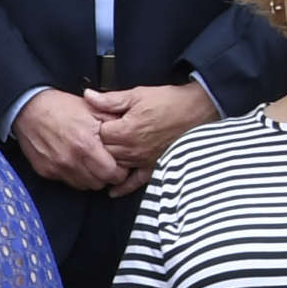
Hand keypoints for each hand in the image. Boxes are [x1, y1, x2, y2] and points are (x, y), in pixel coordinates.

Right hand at [12, 89, 127, 191]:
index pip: (113, 174)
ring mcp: (58, 168)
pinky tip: (75, 162)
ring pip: (84, 186)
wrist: (28, 108)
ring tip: (91, 162)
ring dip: (91, 177)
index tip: (120, 163)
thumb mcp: (92, 109)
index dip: (120, 170)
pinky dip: (75, 175)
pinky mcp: (46, 171)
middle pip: (100, 183)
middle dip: (107, 176)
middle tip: (107, 164)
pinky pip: (68, 182)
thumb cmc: (59, 107)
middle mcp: (71, 160)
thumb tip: (128, 135)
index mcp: (86, 144)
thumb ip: (113, 123)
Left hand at [85, 82, 217, 184]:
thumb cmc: (169, 101)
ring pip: (116, 167)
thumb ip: (111, 100)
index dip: (95, 128)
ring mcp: (143, 160)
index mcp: (126, 130)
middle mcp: (133, 149)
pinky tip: (113, 192)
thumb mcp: (138, 95)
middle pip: (104, 153)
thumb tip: (88, 96)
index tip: (98, 123)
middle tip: (100, 138)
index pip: (98, 135)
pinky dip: (123, 187)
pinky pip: (136, 182)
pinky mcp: (155, 167)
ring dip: (109, 162)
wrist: (198, 111)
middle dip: (100, 145)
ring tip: (102, 157)